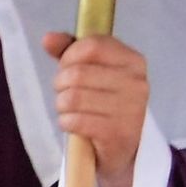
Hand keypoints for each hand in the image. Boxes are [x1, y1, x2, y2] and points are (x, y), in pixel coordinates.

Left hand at [42, 32, 147, 186]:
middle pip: (77, 73)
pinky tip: (73, 124)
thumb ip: (69, 50)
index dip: (69, 56)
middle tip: (65, 93)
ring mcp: (131, 109)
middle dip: (61, 84)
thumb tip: (48, 38)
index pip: (91, 45)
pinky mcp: (118, 133)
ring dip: (62, 105)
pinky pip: (76, 120)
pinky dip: (66, 122)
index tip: (67, 67)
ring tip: (69, 110)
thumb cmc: (104, 102)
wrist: (124, 148)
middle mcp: (137, 83)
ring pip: (73, 97)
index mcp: (133, 61)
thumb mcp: (90, 71)